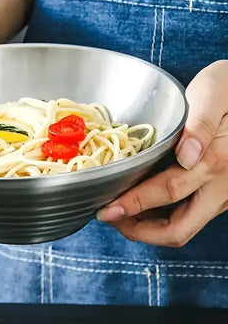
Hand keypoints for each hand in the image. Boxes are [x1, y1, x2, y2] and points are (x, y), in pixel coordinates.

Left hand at [97, 60, 227, 246]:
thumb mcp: (214, 92)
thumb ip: (201, 124)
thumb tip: (186, 156)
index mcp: (216, 161)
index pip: (167, 192)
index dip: (133, 204)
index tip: (106, 210)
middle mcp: (221, 187)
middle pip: (179, 228)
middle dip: (139, 231)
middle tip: (110, 218)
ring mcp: (223, 194)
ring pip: (185, 226)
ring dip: (149, 228)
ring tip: (120, 215)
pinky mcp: (220, 193)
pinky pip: (189, 216)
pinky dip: (161, 218)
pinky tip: (142, 206)